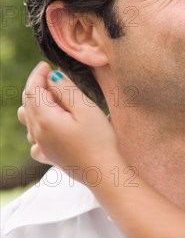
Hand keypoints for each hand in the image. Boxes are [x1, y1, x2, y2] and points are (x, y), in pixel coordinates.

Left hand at [18, 62, 122, 183]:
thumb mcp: (87, 109)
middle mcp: (37, 133)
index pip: (33, 90)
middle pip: (28, 103)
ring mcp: (41, 146)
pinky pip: (34, 138)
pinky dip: (37, 126)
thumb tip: (53, 76)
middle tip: (53, 76)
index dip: (37, 75)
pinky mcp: (49, 156)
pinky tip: (50, 126)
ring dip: (36, 104)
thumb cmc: (99, 140)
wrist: (103, 173)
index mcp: (45, 119)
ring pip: (28, 119)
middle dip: (37, 86)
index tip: (46, 64)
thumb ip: (68, 91)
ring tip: (53, 98)